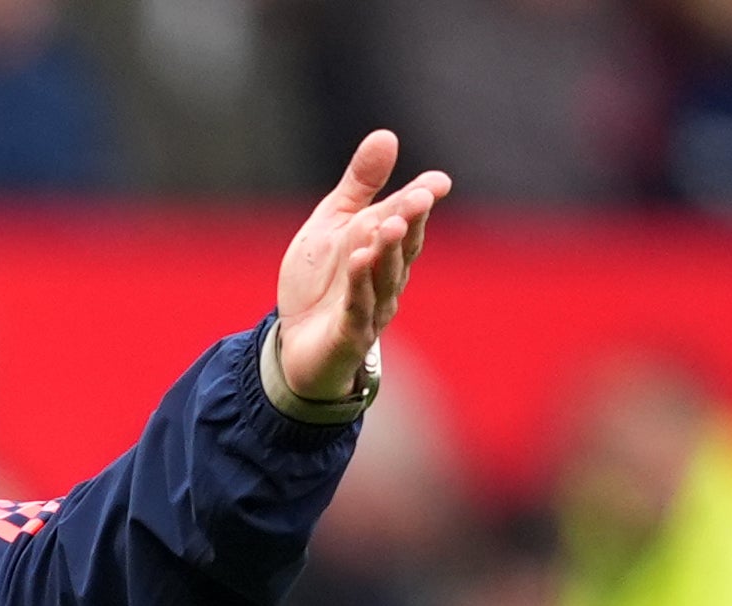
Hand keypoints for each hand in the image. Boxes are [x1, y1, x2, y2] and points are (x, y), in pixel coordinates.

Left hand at [273, 130, 447, 409]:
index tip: (437, 182)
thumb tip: (386, 135)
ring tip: (389, 225)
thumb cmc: (320, 281)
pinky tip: (359, 261)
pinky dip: (360, 285)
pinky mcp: (349, 334)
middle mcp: (387, 276)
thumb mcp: (334, 223)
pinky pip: (357, 307)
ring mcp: (372, 307)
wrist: (294, 343)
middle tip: (417, 198)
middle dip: (410, 222)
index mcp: (385, 246)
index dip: (423, 202)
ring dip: (388, 252)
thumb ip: (360, 184)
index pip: (410, 220)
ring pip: (385, 277)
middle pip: (403, 247)